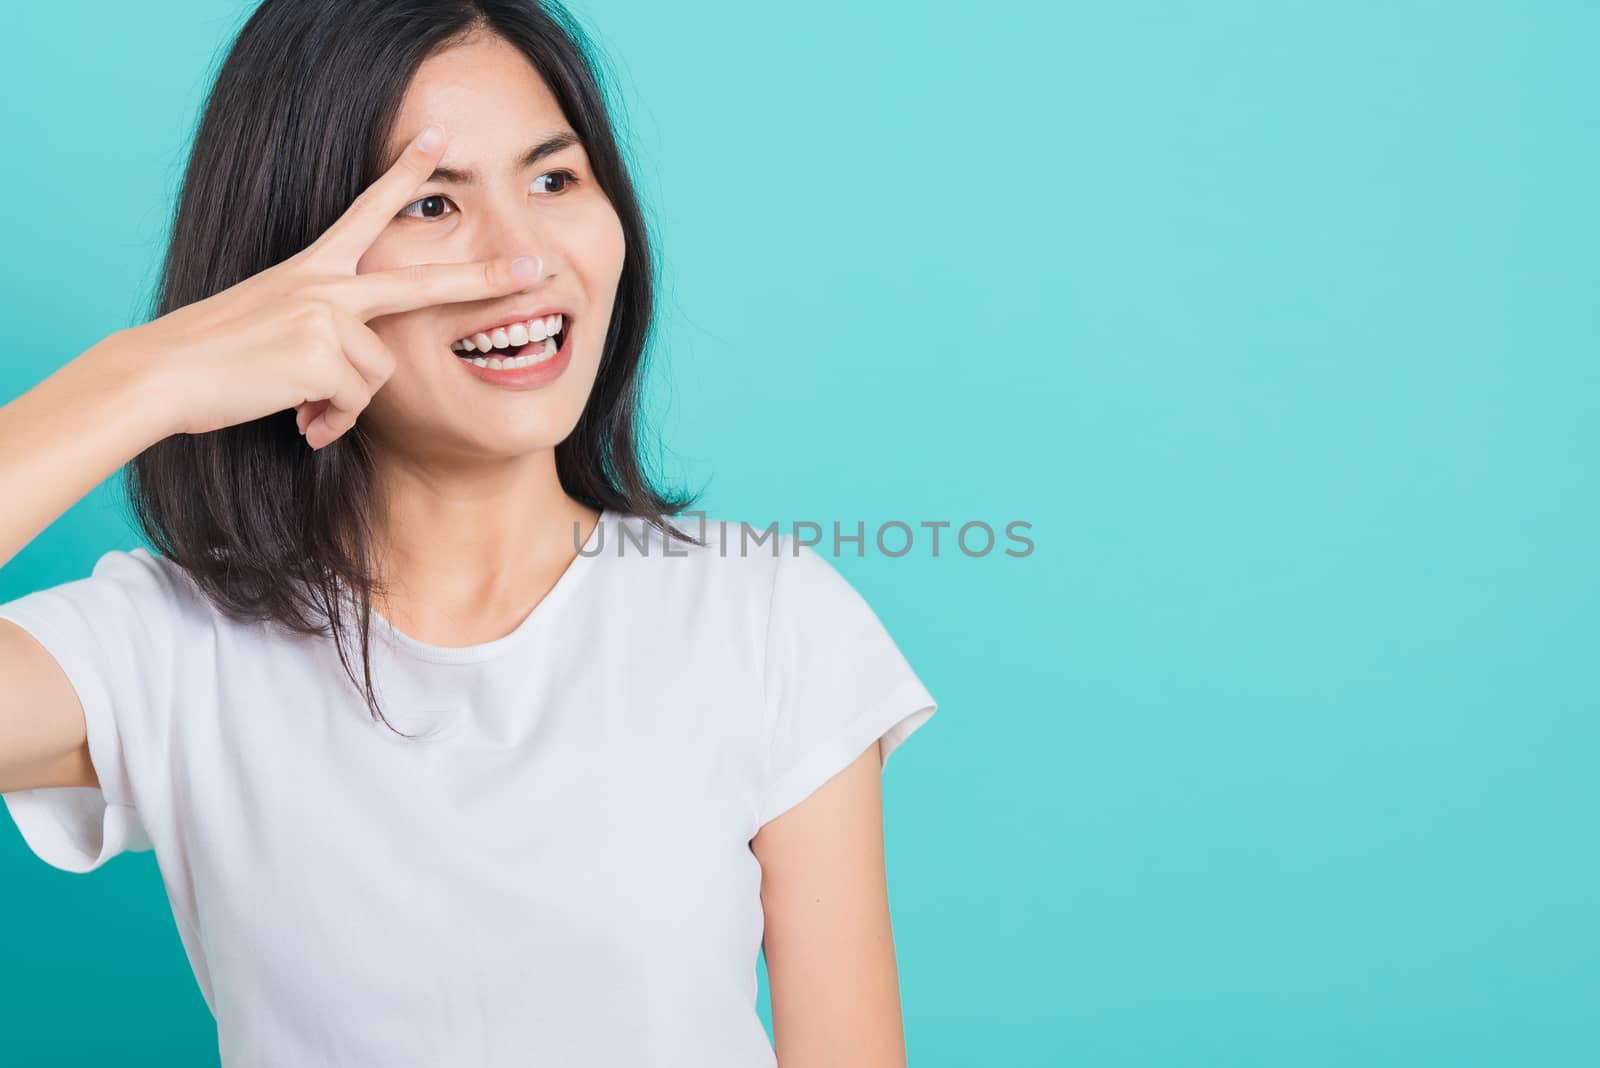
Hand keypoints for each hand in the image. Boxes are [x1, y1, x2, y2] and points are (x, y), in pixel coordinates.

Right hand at [118, 124, 539, 449]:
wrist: (163, 373)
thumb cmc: (215, 358)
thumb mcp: (275, 327)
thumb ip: (325, 338)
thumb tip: (345, 387)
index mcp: (313, 267)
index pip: (367, 211)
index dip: (404, 176)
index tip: (437, 142)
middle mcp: (325, 283)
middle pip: (421, 282)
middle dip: (483, 279)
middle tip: (532, 270)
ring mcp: (326, 315)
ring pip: (379, 374)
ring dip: (344, 402)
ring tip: (301, 404)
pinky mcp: (322, 353)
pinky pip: (355, 402)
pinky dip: (328, 420)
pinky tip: (297, 417)